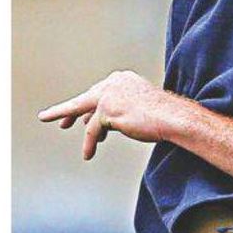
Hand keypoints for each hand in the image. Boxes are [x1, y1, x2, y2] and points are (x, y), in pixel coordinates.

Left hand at [38, 70, 177, 159]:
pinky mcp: (106, 110)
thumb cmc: (163, 116)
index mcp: (122, 79)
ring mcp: (108, 95)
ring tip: (61, 127)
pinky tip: (88, 153)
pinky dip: (89, 143)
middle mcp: (113, 83)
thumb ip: (120, 111)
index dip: (89, 106)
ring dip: (72, 122)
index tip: (81, 116)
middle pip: (86, 98)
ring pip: (82, 110)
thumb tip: (102, 125)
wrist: (173, 118)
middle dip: (70, 109)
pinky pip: (92, 130)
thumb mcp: (139, 108)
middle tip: (60, 121)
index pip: (99, 92)